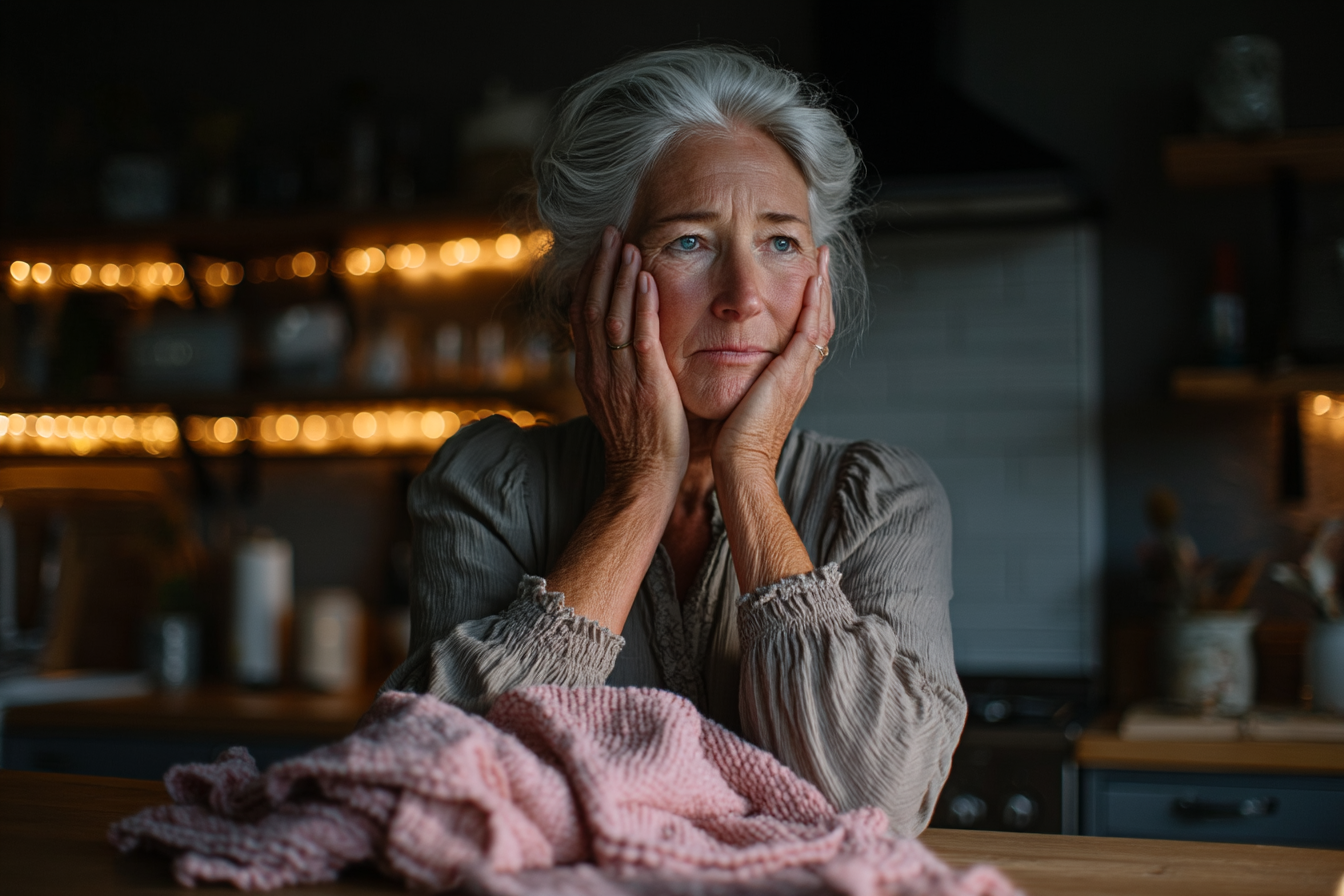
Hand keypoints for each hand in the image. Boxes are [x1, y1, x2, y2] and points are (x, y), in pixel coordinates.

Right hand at [570, 226, 688, 494]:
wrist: (643, 482)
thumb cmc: (639, 444)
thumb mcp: (617, 401)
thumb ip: (616, 370)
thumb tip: (621, 343)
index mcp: (589, 374)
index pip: (581, 315)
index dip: (589, 280)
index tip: (599, 252)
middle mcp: (597, 372)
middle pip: (591, 307)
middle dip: (601, 267)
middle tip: (611, 233)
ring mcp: (619, 379)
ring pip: (611, 316)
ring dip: (619, 277)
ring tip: (628, 244)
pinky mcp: (646, 387)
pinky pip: (640, 338)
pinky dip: (641, 305)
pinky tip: (646, 278)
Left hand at [712, 246, 833, 477]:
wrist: (740, 465)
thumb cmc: (732, 443)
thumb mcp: (739, 401)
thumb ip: (739, 380)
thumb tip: (724, 364)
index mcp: (790, 380)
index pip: (806, 332)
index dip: (809, 303)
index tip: (807, 276)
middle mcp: (801, 374)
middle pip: (820, 321)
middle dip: (822, 288)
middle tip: (821, 257)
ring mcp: (800, 374)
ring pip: (820, 321)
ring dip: (822, 287)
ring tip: (821, 259)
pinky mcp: (792, 375)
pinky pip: (809, 331)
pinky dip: (814, 304)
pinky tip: (813, 280)